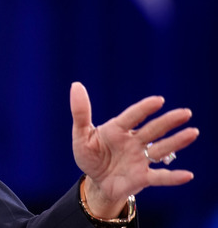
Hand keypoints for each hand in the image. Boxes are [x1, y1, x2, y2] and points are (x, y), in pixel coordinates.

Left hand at [70, 82, 198, 217]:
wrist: (96, 182)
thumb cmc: (90, 155)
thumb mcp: (81, 135)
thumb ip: (80, 112)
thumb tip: (76, 85)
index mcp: (117, 129)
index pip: (132, 116)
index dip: (144, 108)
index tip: (158, 101)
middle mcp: (133, 142)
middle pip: (152, 129)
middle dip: (168, 121)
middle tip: (185, 113)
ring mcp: (140, 159)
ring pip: (160, 149)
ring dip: (176, 142)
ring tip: (192, 132)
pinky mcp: (143, 177)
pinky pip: (160, 177)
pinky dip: (173, 176)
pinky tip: (188, 175)